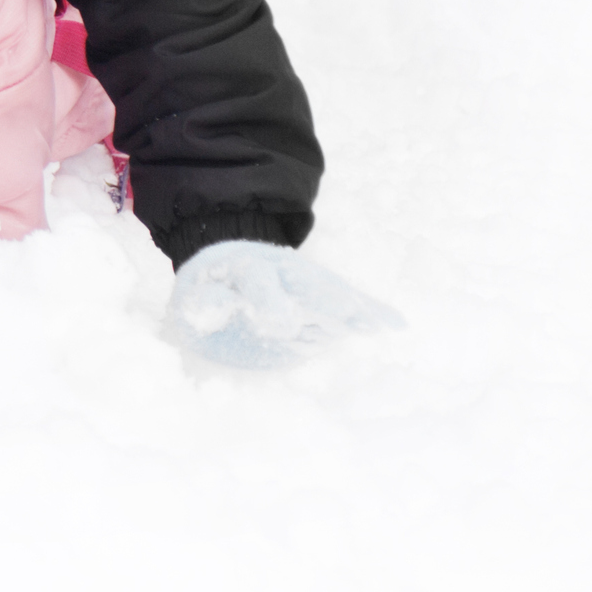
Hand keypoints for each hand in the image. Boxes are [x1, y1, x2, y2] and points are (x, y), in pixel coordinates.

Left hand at [166, 239, 402, 369]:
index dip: (269, 301)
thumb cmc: (216, 289)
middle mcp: (285, 275)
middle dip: (323, 300)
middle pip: (308, 285)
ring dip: (350, 311)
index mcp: (246, 268)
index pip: (258, 281)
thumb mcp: (196, 296)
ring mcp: (311, 287)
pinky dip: (374, 314)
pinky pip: (355, 306)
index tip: (280, 324)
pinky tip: (395, 323)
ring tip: (370, 322)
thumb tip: (209, 315)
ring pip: (332, 298)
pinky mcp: (330, 304)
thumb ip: (203, 305)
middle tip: (345, 315)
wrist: (239, 267)